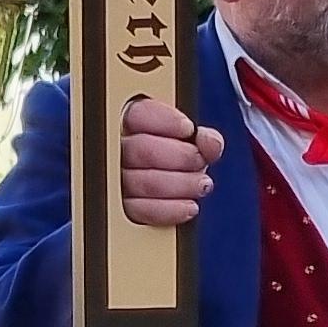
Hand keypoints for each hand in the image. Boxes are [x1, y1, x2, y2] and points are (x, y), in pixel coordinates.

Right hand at [120, 96, 223, 226]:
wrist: (171, 198)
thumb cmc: (178, 165)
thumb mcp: (194, 147)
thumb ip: (205, 139)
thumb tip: (210, 142)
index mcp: (132, 126)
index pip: (138, 114)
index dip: (165, 121)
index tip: (187, 129)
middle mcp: (119, 152)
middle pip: (141, 150)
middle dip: (180, 156)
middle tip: (198, 161)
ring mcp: (118, 182)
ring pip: (143, 183)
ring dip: (181, 184)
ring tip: (200, 184)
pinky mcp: (124, 211)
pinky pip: (142, 212)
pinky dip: (171, 209)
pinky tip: (188, 205)